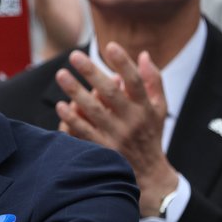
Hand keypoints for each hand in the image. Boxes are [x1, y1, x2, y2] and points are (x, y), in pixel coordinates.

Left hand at [55, 43, 178, 215]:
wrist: (149, 175)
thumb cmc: (151, 135)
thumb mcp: (159, 108)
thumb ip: (153, 81)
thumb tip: (143, 54)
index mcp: (147, 108)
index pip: (135, 81)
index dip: (123, 63)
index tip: (110, 46)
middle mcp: (133, 121)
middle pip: (111, 93)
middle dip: (92, 72)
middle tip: (75, 56)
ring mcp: (117, 136)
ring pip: (94, 111)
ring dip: (76, 92)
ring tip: (61, 75)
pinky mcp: (104, 150)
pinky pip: (85, 132)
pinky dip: (72, 119)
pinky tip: (61, 105)